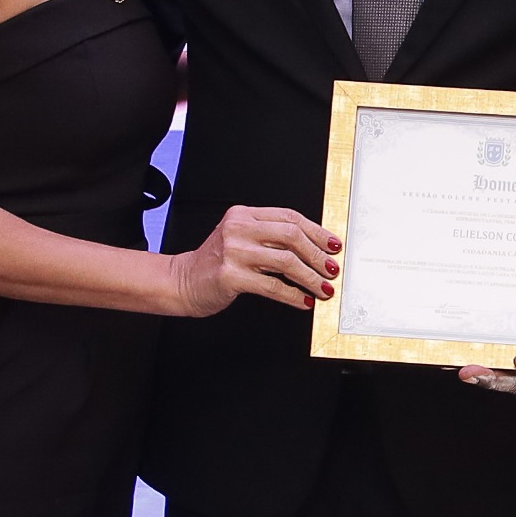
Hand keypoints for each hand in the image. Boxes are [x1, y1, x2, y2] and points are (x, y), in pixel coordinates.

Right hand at [171, 207, 338, 315]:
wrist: (182, 281)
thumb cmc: (216, 263)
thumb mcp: (240, 239)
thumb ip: (269, 237)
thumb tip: (314, 250)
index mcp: (243, 215)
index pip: (289, 217)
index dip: (316, 231)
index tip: (333, 245)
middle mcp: (238, 228)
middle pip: (291, 235)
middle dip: (317, 254)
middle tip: (331, 269)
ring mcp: (233, 251)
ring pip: (286, 261)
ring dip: (310, 277)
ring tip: (323, 288)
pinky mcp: (230, 276)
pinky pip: (272, 286)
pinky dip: (293, 295)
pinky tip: (304, 301)